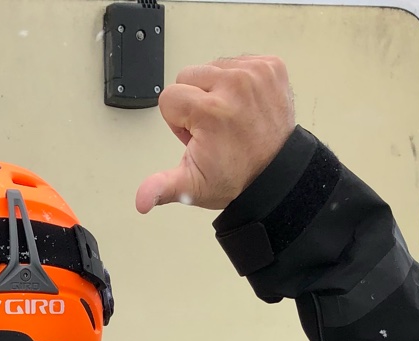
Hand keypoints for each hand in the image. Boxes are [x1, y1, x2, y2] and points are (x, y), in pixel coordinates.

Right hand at [136, 56, 294, 213]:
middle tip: (213, 129)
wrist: (278, 174)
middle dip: (194, 102)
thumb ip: (161, 187)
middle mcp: (234, 85)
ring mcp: (255, 73)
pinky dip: (237, 82)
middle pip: (188, 76)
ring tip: (230, 118)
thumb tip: (141, 201)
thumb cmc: (236, 178)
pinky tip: (244, 107)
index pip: (169, 97)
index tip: (197, 137)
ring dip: (215, 90)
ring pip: (212, 67)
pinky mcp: (270, 66)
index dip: (178, 122)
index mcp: (210, 111)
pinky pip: (238, 62)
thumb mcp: (192, 186)